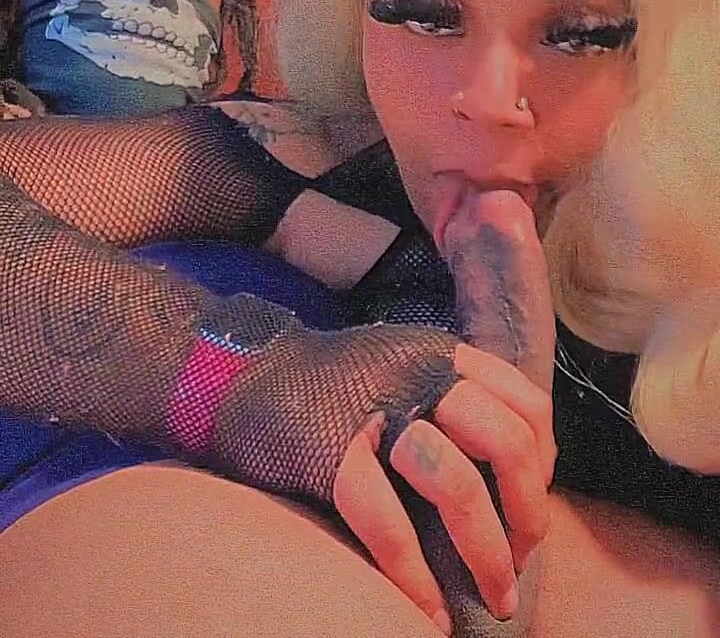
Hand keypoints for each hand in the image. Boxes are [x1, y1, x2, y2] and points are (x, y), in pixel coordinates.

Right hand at [334, 340, 553, 630]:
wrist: (245, 371)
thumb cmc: (334, 383)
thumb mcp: (405, 364)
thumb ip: (453, 395)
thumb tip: (518, 466)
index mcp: (442, 355)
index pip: (527, 405)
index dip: (543, 463)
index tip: (530, 505)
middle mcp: (418, 376)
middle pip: (505, 442)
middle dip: (527, 513)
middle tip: (520, 560)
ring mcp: (374, 415)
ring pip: (457, 485)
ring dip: (486, 554)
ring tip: (495, 597)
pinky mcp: (331, 455)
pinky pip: (388, 525)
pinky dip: (416, 579)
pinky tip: (430, 612)